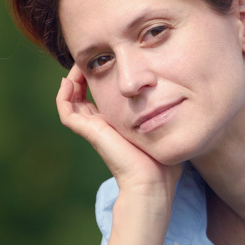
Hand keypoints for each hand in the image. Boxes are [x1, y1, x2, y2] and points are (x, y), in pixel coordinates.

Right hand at [56, 66, 180, 202]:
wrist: (152, 182)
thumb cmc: (162, 165)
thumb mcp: (164, 132)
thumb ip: (167, 119)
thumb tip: (182, 105)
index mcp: (117, 127)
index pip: (99, 101)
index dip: (97, 83)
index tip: (104, 66)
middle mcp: (102, 127)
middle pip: (81, 98)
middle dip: (82, 78)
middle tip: (86, 62)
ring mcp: (93, 130)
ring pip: (70, 103)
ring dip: (70, 83)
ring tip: (76, 67)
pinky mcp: (90, 132)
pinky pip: (66, 112)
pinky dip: (63, 97)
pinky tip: (68, 81)